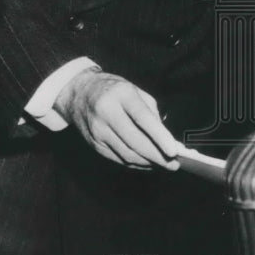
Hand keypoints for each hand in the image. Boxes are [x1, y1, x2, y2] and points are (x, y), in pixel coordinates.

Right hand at [54, 68, 181, 170]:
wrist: (79, 93)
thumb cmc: (114, 90)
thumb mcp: (136, 91)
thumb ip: (152, 113)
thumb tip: (167, 139)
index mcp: (121, 94)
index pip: (143, 118)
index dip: (159, 136)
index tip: (173, 151)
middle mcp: (107, 112)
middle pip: (135, 142)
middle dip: (158, 156)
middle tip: (174, 164)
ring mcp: (98, 130)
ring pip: (127, 155)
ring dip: (148, 163)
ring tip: (164, 165)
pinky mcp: (94, 144)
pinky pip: (119, 158)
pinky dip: (135, 164)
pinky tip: (147, 163)